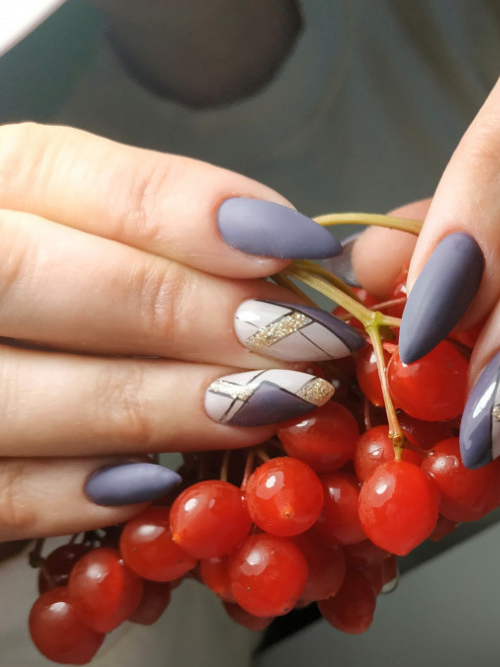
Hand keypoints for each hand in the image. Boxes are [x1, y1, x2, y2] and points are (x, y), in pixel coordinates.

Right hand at [0, 123, 349, 539]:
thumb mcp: (79, 232)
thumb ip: (156, 230)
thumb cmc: (47, 297)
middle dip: (184, 312)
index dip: (185, 210)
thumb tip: (288, 248)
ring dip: (160, 404)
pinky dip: (82, 494)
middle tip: (305, 340)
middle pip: (29, 276)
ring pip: (15, 394)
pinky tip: (167, 481)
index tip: (297, 247)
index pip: (59, 172)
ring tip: (270, 405)